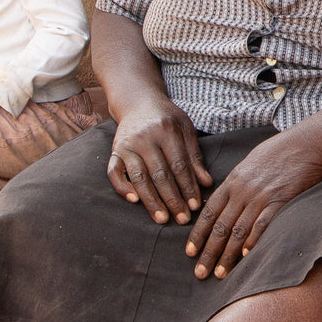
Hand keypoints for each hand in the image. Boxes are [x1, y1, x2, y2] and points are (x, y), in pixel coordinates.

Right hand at [107, 97, 211, 224]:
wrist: (138, 102)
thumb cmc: (167, 119)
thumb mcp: (186, 130)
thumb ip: (195, 156)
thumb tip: (207, 183)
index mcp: (166, 131)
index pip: (179, 165)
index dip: (188, 187)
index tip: (195, 206)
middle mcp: (145, 138)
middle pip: (160, 174)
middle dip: (172, 199)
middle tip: (182, 219)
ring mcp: (127, 145)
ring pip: (139, 176)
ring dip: (151, 200)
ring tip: (162, 218)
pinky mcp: (114, 151)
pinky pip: (114, 172)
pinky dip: (123, 187)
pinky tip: (135, 201)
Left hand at [186, 128, 321, 278]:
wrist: (306, 144)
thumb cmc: (278, 152)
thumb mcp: (248, 164)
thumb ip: (234, 185)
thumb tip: (222, 202)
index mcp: (232, 182)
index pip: (208, 213)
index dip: (197, 235)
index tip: (190, 253)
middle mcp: (242, 191)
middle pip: (220, 227)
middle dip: (208, 252)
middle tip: (200, 273)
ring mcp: (261, 197)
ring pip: (238, 231)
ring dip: (228, 255)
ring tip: (221, 274)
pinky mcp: (281, 202)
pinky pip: (263, 225)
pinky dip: (253, 242)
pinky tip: (246, 257)